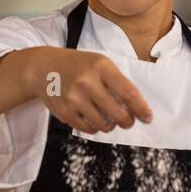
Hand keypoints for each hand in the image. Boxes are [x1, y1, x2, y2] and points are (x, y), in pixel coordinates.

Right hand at [35, 47, 152, 133]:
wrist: (43, 68)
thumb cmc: (78, 65)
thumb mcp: (99, 63)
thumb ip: (117, 81)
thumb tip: (135, 107)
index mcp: (101, 67)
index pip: (129, 93)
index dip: (141, 109)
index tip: (147, 117)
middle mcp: (87, 82)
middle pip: (118, 113)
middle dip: (128, 121)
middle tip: (128, 122)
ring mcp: (74, 98)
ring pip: (104, 124)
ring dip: (111, 126)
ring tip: (109, 121)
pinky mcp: (64, 111)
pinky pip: (88, 128)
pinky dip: (95, 128)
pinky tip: (94, 120)